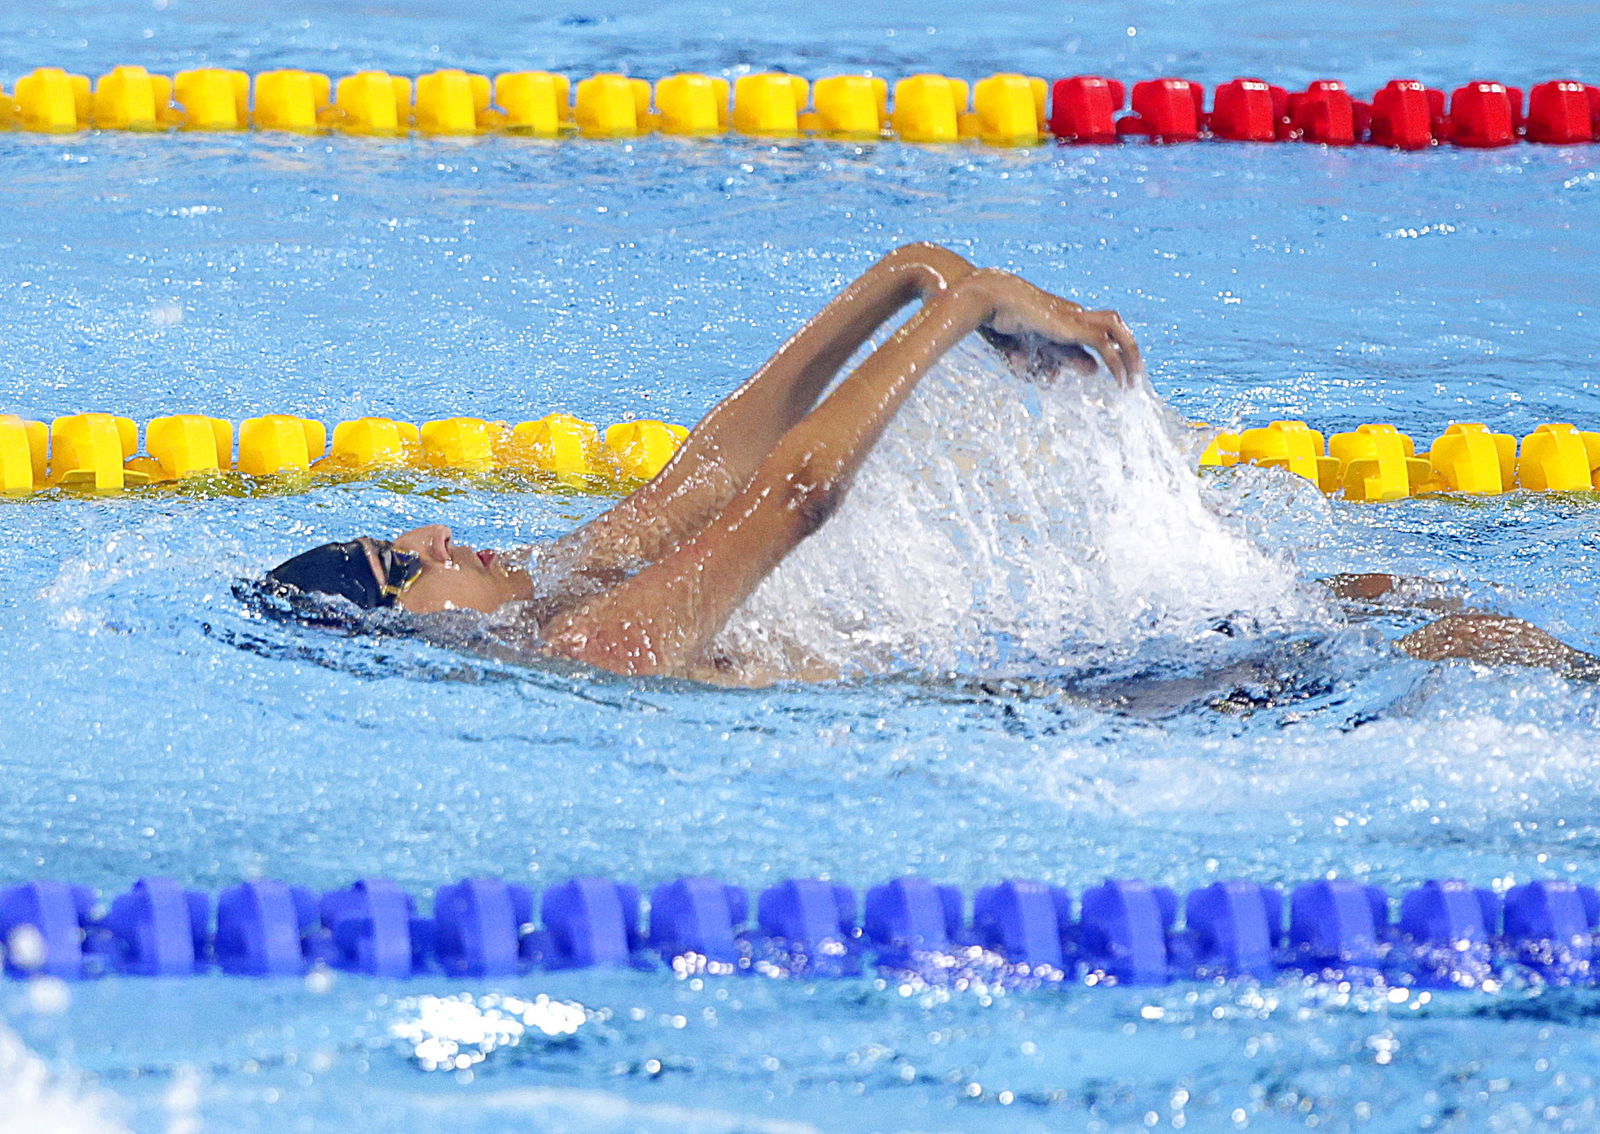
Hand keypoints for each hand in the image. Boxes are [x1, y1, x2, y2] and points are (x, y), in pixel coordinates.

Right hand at [972, 270, 1143, 387]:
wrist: (991, 297)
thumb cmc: (999, 319)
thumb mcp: (1031, 345)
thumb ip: (1054, 358)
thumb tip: (1080, 372)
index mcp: (1062, 315)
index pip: (1096, 327)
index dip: (1111, 346)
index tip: (1119, 370)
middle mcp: (1072, 314)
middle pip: (1112, 323)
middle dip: (1128, 348)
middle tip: (1135, 375)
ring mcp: (1072, 317)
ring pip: (1115, 328)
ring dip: (1130, 352)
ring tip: (1133, 379)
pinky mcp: (1071, 326)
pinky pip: (1104, 344)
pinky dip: (1116, 362)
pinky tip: (1120, 381)